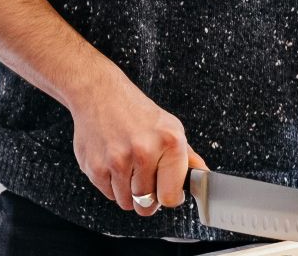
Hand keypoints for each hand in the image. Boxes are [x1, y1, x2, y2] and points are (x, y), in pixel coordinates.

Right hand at [69, 76, 207, 216]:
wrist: (98, 93)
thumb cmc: (134, 110)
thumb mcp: (168, 126)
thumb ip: (186, 155)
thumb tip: (202, 174)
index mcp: (170, 142)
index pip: (171, 197)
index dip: (168, 197)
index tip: (165, 190)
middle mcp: (145, 151)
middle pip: (147, 205)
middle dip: (146, 197)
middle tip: (143, 177)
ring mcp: (118, 160)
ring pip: (126, 202)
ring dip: (127, 192)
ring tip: (127, 166)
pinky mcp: (95, 166)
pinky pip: (108, 194)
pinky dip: (110, 184)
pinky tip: (112, 162)